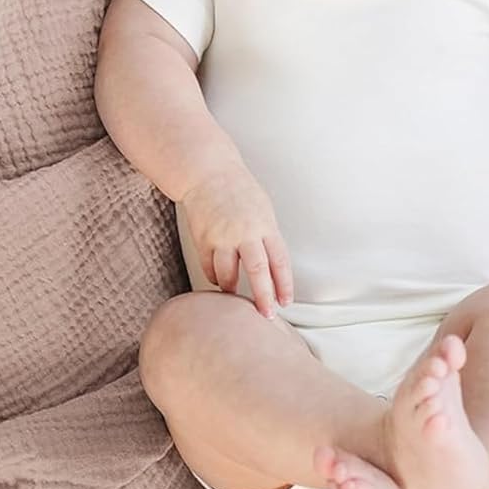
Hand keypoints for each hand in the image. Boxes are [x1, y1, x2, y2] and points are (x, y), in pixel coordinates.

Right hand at [180, 162, 293, 318]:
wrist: (207, 174)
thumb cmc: (239, 190)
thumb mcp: (263, 210)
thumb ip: (267, 236)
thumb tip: (273, 266)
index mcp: (265, 225)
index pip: (280, 261)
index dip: (284, 285)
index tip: (285, 302)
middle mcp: (244, 233)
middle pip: (257, 272)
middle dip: (263, 296)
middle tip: (266, 315)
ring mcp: (221, 237)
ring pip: (228, 275)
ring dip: (232, 289)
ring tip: (236, 296)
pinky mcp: (202, 240)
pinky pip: (209, 268)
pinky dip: (215, 277)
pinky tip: (219, 279)